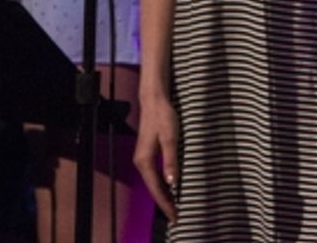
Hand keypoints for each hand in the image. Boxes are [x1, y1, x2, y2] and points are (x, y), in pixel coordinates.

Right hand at [132, 92, 180, 222]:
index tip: (175, 216)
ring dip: (163, 194)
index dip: (165, 203)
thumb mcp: (170, 138)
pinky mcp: (147, 153)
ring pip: (153, 182)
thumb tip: (172, 182)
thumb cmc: (162, 116)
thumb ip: (170, 160)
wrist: (154, 100)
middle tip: (176, 216)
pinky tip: (169, 187)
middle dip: (164, 202)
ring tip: (174, 206)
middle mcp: (140, 162)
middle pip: (153, 187)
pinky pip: (154, 174)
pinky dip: (161, 184)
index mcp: (144, 161)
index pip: (156, 188)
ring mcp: (142, 157)